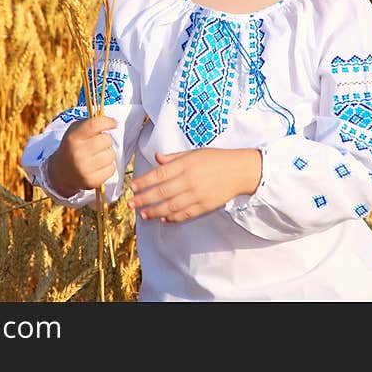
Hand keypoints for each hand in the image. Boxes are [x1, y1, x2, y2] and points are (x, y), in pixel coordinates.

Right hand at [48, 115, 117, 196]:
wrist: (61, 172)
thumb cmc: (73, 147)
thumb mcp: (75, 131)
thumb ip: (90, 123)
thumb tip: (112, 122)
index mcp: (73, 138)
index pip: (94, 125)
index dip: (108, 122)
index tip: (114, 123)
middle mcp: (77, 153)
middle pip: (107, 140)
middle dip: (106, 140)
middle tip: (99, 144)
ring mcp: (84, 169)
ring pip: (111, 155)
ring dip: (107, 154)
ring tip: (97, 156)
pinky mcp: (91, 181)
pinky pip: (111, 169)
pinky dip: (108, 167)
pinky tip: (98, 167)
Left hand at [128, 147, 261, 222]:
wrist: (240, 171)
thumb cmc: (216, 159)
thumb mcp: (195, 152)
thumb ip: (175, 157)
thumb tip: (157, 158)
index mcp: (186, 165)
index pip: (159, 175)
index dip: (144, 182)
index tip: (133, 187)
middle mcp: (189, 181)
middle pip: (162, 193)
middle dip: (144, 199)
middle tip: (131, 203)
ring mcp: (197, 195)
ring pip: (171, 207)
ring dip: (155, 212)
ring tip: (144, 214)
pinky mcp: (205, 206)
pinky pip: (185, 214)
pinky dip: (173, 218)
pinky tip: (163, 219)